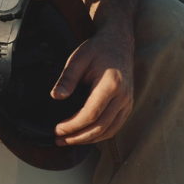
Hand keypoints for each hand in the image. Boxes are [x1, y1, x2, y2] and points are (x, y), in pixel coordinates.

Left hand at [52, 24, 134, 144]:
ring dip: (88, 140)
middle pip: (100, 127)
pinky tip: (84, 136)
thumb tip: (56, 96)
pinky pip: (114, 127)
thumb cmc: (98, 49)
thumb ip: (67, 78)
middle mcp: (123, 96)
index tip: (57, 130)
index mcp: (111, 84)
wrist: (119, 43)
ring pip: (109, 131)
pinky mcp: (127, 106)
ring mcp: (127, 102)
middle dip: (78, 137)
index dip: (73, 126)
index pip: (91, 114)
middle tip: (59, 139)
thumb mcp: (78, 58)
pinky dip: (99, 135)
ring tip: (68, 140)